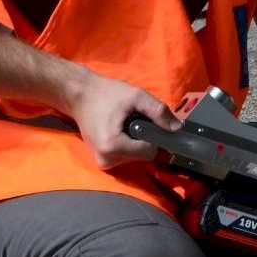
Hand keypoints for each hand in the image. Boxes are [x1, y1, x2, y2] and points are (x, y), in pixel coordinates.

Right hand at [66, 74, 181, 168]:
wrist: (79, 95)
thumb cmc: (106, 93)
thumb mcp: (136, 96)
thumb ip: (158, 111)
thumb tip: (177, 128)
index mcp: (113, 146)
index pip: (149, 152)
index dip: (154, 136)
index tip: (149, 122)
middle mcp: (106, 160)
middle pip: (142, 156)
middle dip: (144, 139)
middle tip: (133, 119)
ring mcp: (102, 163)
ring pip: (135, 157)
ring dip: (136, 142)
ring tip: (124, 123)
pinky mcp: (102, 161)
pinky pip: (126, 156)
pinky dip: (127, 144)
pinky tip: (119, 130)